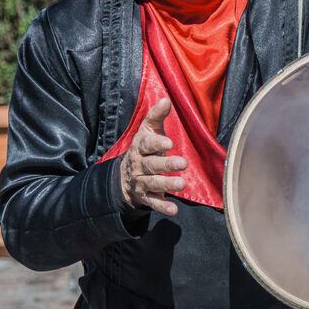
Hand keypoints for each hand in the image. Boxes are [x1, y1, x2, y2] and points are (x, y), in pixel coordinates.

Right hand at [118, 98, 186, 216]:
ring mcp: (141, 182)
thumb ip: (156, 117)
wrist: (125, 175)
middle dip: (166, 164)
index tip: (169, 143)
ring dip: (167, 183)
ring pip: (152, 183)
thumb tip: (166, 99)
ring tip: (181, 184)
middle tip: (183, 163)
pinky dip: (163, 206)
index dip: (157, 143)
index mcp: (140, 147)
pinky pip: (153, 202)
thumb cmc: (143, 148)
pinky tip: (174, 210)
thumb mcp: (147, 131)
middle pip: (151, 165)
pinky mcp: (145, 196)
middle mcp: (139, 165)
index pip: (146, 144)